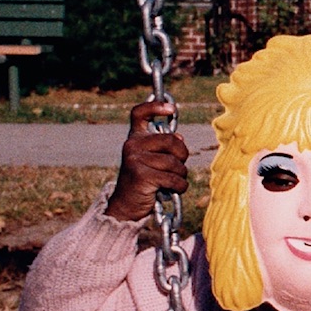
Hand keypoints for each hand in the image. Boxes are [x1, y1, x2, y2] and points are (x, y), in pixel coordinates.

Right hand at [106, 99, 189, 221]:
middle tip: (179, 166)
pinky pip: (173, 178)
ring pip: (174, 162)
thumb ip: (164, 146)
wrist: (127, 204)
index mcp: (135, 138)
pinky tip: (174, 189)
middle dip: (182, 155)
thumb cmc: (145, 179)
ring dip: (181, 174)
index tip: (171, 108)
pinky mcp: (141, 175)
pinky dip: (180, 186)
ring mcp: (134, 159)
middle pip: (171, 141)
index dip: (155, 106)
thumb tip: (179, 137)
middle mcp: (132, 145)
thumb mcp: (152, 159)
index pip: (139, 113)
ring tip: (173, 180)